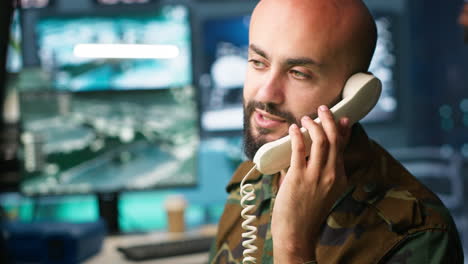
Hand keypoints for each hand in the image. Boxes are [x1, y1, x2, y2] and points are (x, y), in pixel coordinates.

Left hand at [271, 105, 351, 262]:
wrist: (297, 232)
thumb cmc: (305, 212)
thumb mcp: (321, 190)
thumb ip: (315, 169)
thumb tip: (303, 148)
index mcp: (340, 177)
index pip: (343, 147)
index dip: (342, 130)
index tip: (341, 118)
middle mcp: (332, 175)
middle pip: (335, 139)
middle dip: (329, 120)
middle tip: (323, 108)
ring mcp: (316, 176)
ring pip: (321, 140)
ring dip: (313, 124)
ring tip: (306, 118)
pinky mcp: (299, 177)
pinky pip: (299, 149)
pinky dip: (297, 135)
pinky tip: (293, 129)